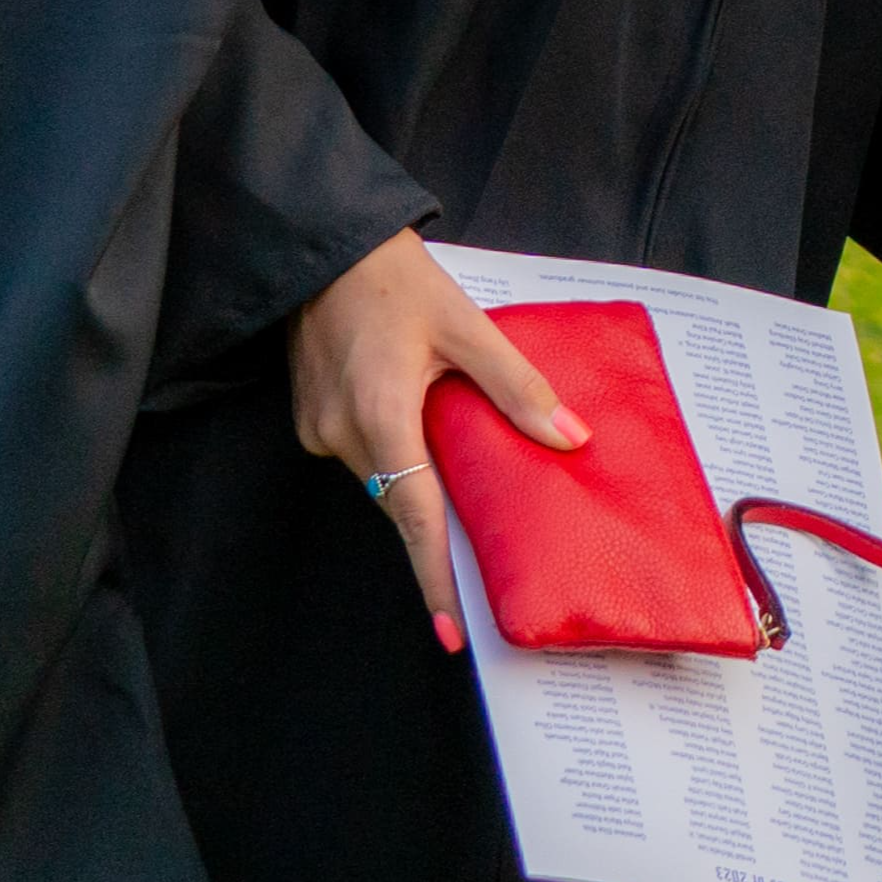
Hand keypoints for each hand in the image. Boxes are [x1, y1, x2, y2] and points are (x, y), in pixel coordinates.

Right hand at [287, 229, 581, 653]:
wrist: (326, 249)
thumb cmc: (397, 281)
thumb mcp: (468, 327)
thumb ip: (517, 387)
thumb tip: (569, 439)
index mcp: (381, 416)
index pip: (416, 518)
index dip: (436, 579)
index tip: (453, 632)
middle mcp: (341, 435)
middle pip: (404, 501)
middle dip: (442, 526)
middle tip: (486, 547)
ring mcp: (319, 430)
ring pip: (384, 476)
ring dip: (422, 475)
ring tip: (458, 447)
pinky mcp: (311, 419)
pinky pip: (364, 453)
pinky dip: (397, 448)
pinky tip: (421, 413)